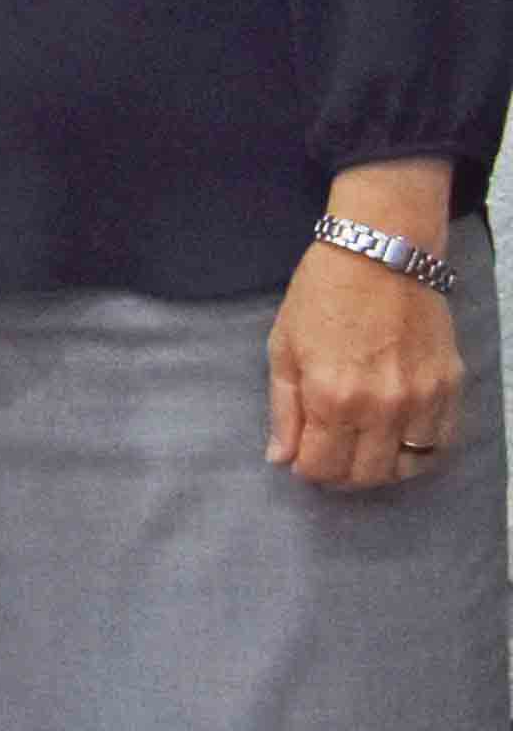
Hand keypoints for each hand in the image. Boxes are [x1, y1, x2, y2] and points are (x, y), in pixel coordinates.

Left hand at [272, 240, 462, 488]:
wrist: (381, 255)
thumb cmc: (322, 295)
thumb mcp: (284, 347)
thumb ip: (283, 409)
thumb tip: (280, 458)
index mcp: (332, 397)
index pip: (322, 467)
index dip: (308, 470)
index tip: (302, 458)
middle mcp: (381, 407)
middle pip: (366, 476)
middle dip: (341, 475)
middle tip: (330, 457)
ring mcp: (421, 400)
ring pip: (405, 467)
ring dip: (380, 468)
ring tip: (361, 450)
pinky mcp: (449, 388)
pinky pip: (438, 444)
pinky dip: (416, 452)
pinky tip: (396, 440)